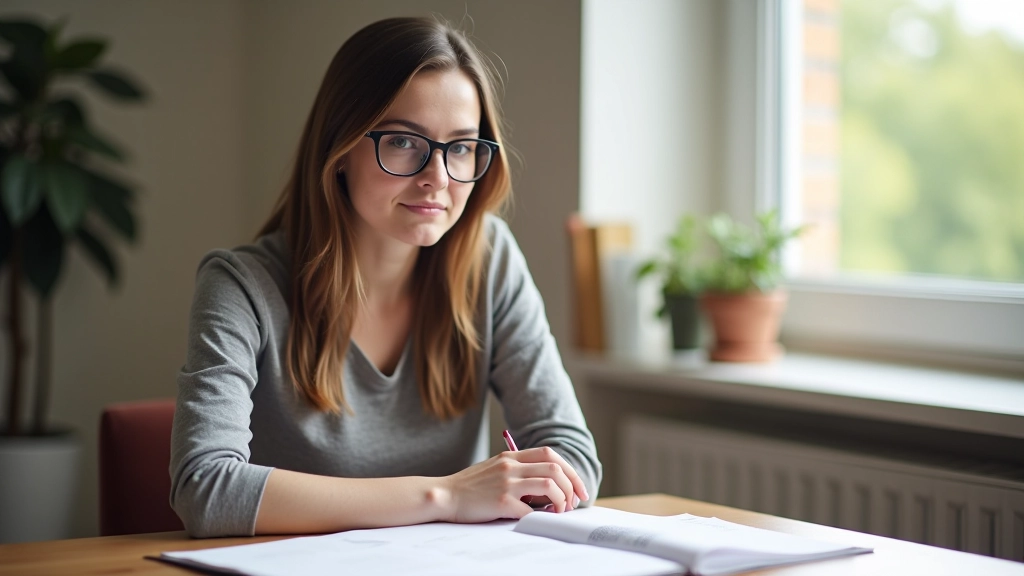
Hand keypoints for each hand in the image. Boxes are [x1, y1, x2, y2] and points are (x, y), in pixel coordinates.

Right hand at [441, 446, 589, 522]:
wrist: (444, 495)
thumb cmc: (470, 487)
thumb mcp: (495, 469)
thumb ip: (518, 471)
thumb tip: (547, 486)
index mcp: (511, 456)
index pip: (551, 454)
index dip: (570, 471)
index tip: (578, 488)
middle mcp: (510, 466)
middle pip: (555, 468)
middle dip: (572, 486)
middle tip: (574, 503)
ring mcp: (506, 483)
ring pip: (549, 484)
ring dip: (561, 500)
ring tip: (560, 511)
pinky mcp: (501, 501)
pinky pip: (530, 508)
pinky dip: (541, 515)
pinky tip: (539, 519)